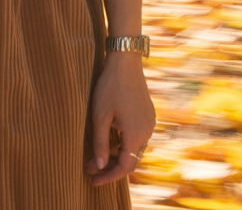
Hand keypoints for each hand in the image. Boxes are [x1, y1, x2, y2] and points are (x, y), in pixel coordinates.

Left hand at [84, 53, 155, 186]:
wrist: (126, 62)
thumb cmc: (110, 86)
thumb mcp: (100, 115)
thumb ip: (101, 143)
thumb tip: (99, 166)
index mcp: (136, 134)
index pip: (125, 167)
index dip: (108, 176)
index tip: (93, 180)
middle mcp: (147, 131)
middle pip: (131, 159)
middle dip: (111, 166)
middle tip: (91, 168)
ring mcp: (150, 122)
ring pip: (134, 148)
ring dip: (117, 154)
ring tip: (97, 154)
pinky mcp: (148, 114)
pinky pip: (137, 136)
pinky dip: (124, 142)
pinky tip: (110, 137)